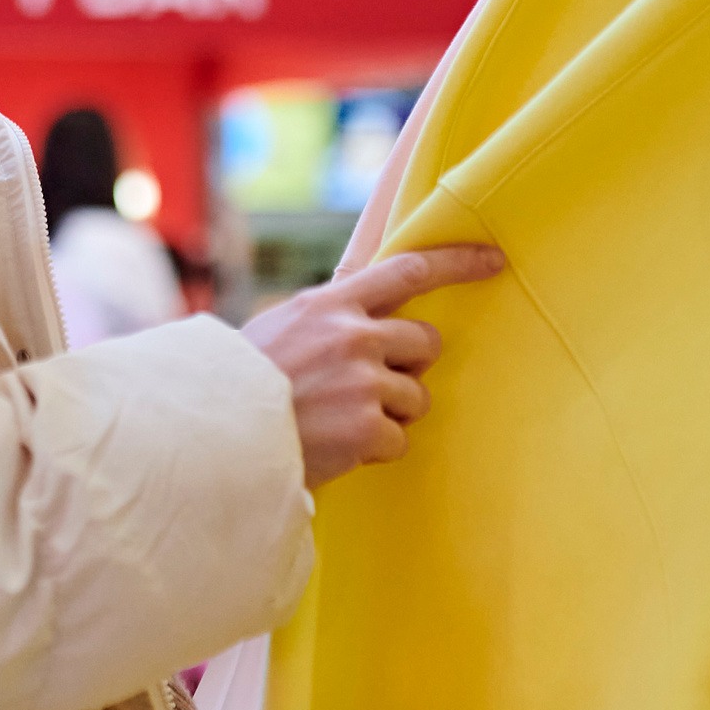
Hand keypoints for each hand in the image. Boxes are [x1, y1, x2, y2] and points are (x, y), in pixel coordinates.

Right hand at [241, 245, 504, 489]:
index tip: (493, 259)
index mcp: (330, 304)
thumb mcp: (282, 327)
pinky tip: (336, 446)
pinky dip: (374, 450)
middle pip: (426, 342)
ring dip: (389, 413)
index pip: (407, 270)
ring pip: (416, 396)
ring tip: (340, 420)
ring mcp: (364, 382)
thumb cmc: (240, 382)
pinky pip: (398, 440)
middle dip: (411, 365)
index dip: (456, 262)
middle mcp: (353, 336)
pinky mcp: (368, 428)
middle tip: (374, 384)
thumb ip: (328, 316)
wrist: (216, 434)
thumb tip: (365, 303)